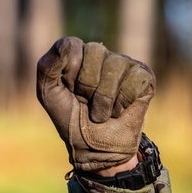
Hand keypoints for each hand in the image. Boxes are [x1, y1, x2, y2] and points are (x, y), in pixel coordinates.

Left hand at [37, 37, 155, 171]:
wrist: (94, 148)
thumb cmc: (70, 120)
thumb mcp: (48, 94)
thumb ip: (47, 67)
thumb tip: (67, 44)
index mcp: (78, 55)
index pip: (72, 46)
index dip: (69, 72)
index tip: (69, 90)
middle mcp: (102, 56)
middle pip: (95, 51)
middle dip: (86, 85)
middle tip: (86, 102)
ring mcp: (125, 65)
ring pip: (115, 67)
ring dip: (104, 99)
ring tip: (102, 112)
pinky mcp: (144, 77)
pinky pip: (135, 79)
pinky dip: (123, 102)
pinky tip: (119, 110)